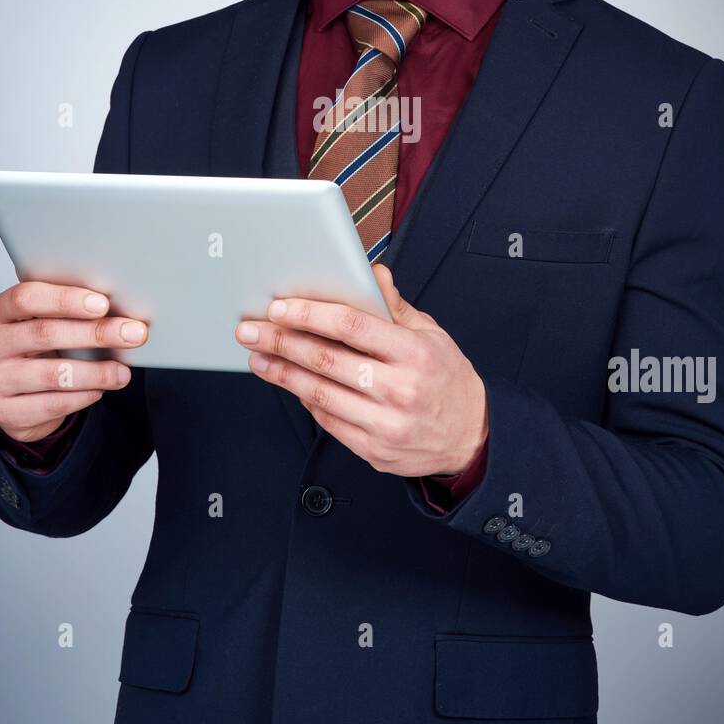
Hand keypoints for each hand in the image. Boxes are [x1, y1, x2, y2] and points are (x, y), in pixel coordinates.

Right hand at [0, 280, 148, 441]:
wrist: (22, 395)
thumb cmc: (44, 348)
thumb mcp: (51, 323)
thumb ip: (72, 311)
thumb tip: (122, 310)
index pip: (26, 297)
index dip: (65, 299)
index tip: (103, 304)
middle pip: (43, 333)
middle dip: (95, 333)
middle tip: (133, 334)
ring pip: (51, 373)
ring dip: (96, 372)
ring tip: (123, 372)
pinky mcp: (3, 411)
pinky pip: (50, 404)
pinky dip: (82, 396)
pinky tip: (101, 390)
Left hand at [234, 263, 487, 477]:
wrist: (472, 436)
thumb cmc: (447, 378)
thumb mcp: (431, 333)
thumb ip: (395, 306)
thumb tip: (370, 272)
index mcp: (414, 352)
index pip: (351, 326)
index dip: (309, 314)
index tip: (279, 307)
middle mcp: (400, 389)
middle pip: (327, 360)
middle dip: (281, 342)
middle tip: (250, 330)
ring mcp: (386, 424)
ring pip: (320, 394)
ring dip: (282, 373)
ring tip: (258, 357)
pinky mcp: (375, 450)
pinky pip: (329, 422)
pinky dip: (305, 401)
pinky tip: (289, 383)